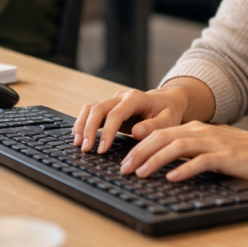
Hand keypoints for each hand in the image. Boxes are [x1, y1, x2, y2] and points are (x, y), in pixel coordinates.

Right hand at [73, 87, 188, 153]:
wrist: (167, 101)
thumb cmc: (168, 111)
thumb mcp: (169, 119)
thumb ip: (154, 126)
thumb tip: (137, 132)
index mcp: (136, 98)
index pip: (116, 113)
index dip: (108, 131)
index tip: (102, 149)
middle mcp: (121, 97)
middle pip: (98, 109)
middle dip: (89, 129)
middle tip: (86, 149)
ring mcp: (113, 101)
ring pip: (91, 109)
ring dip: (82, 125)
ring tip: (79, 144)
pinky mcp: (109, 108)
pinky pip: (91, 112)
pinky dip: (83, 123)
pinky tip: (79, 136)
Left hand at [119, 122, 247, 182]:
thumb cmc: (240, 152)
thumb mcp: (210, 146)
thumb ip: (190, 149)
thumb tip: (164, 160)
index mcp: (195, 128)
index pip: (160, 133)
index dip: (139, 146)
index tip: (124, 160)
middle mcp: (201, 131)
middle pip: (163, 137)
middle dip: (140, 152)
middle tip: (124, 168)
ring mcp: (213, 142)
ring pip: (177, 146)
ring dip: (156, 160)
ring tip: (141, 173)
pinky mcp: (226, 155)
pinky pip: (201, 161)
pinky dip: (184, 168)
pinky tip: (172, 177)